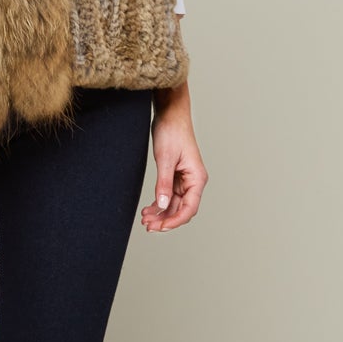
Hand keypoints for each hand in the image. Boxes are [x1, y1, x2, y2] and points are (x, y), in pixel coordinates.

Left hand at [141, 81, 206, 231]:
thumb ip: (164, 183)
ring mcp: (184, 180)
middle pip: (182, 210)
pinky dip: (159, 204)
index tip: (160, 227)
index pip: (189, 208)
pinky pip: (169, 196)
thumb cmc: (172, 131)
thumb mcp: (165, 158)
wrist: (170, 113)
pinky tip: (148, 209)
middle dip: (165, 220)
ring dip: (161, 214)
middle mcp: (193, 181)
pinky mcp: (175, 176)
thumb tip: (163, 205)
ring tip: (145, 219)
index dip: (175, 221)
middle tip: (147, 226)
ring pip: (174, 205)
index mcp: (197, 178)